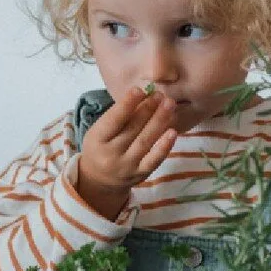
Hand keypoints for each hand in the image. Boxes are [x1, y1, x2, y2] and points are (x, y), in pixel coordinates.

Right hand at [75, 87, 177, 218]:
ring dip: (159, 122)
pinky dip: (164, 147)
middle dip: (148, 109)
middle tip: (160, 94)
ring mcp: (126, 166)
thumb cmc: (101, 146)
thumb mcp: (100, 131)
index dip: (127, 104)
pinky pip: (154, 160)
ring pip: (145, 142)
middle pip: (132, 129)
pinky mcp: (140, 174)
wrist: (99, 180)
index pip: (113, 120)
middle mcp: (111, 154)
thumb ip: (119, 116)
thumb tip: (144, 95)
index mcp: (97, 139)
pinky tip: (173, 132)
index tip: (139, 90)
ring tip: (169, 105)